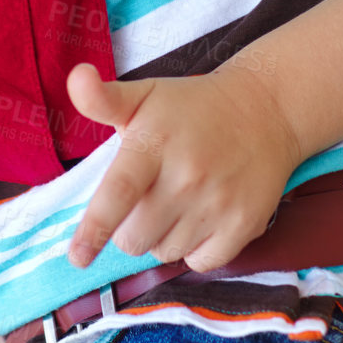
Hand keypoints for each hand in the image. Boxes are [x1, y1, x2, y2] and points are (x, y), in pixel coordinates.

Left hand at [63, 61, 304, 272]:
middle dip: (128, 228)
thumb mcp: (144, 95)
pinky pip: (200, 262)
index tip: (77, 257)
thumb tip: (77, 79)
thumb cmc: (193, 107)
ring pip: (164, 253)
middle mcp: (187, 176)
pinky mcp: (244, 224)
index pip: (119, 193)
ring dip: (161, 237)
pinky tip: (201, 216)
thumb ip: (102, 99)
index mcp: (154, 143)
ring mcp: (218, 203)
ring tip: (176, 202)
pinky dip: (195, 249)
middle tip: (145, 199)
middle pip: (133, 238)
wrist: (265, 111)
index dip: (94, 229)